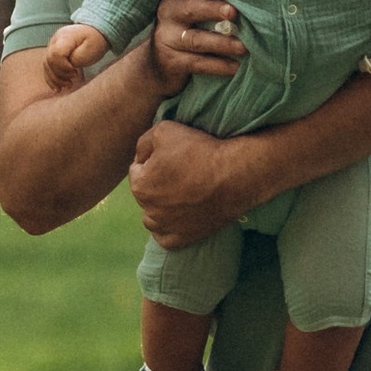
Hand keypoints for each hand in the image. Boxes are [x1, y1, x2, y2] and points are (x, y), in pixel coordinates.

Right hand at [43, 22, 108, 92]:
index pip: (56, 54)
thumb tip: (67, 68)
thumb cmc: (95, 41)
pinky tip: (58, 89)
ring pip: (46, 65)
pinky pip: (47, 67)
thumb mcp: (90, 49)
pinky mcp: (53, 53)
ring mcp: (52, 46)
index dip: (63, 67)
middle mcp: (55, 40)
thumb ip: (76, 59)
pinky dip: (52, 79)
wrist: (95, 32)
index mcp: (65, 37)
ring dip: (56, 79)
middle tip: (73, 80)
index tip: (75, 73)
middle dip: (60, 75)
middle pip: (49, 61)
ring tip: (68, 85)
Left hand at [126, 113, 254, 251]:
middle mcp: (148, 211)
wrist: (234, 175)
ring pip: (152, 218)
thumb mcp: (164, 130)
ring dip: (159, 208)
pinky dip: (169, 228)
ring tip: (178, 196)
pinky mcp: (182, 240)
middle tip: (179, 173)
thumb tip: (140, 156)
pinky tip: (179, 217)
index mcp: (140, 186)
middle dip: (155, 183)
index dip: (152, 160)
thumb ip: (143, 142)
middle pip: (145, 193)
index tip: (170, 157)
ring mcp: (166, 228)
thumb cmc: (199, 151)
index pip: (136, 170)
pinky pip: (165, 237)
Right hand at [145, 0, 245, 93]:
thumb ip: (212, 0)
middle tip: (234, 12)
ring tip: (243, 47)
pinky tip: (234, 67)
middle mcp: (169, 13)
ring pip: (196, 39)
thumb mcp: (192, 10)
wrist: (157, 66)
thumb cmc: (187, 30)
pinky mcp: (172, 62)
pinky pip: (197, 63)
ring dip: (222, 43)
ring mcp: (168, 38)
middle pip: (192, 9)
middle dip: (213, 9)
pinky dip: (218, 65)